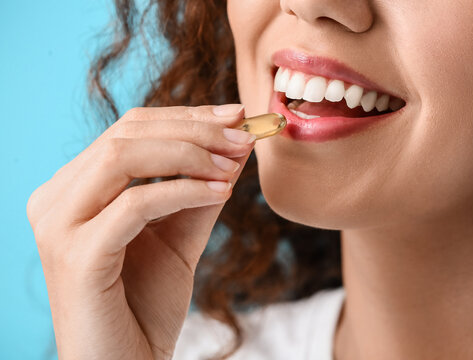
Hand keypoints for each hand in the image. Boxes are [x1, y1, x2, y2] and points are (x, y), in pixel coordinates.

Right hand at [26, 104, 254, 359]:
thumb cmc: (146, 305)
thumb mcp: (179, 235)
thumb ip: (201, 188)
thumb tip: (235, 143)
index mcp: (74, 189)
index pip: (128, 129)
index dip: (184, 116)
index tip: (235, 115)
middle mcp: (56, 199)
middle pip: (125, 134)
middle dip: (193, 130)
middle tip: (243, 136)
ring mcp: (59, 226)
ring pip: (124, 158)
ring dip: (190, 154)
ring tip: (234, 163)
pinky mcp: (77, 255)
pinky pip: (136, 204)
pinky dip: (184, 191)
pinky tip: (220, 193)